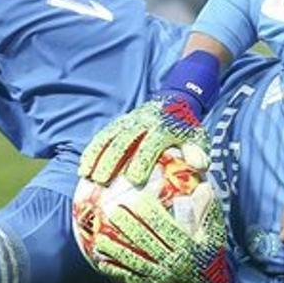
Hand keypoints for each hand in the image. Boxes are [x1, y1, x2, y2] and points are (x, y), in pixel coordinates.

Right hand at [80, 98, 208, 188]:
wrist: (176, 101)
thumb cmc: (187, 129)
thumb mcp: (197, 137)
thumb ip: (197, 151)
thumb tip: (200, 165)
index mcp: (163, 127)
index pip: (151, 143)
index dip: (143, 160)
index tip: (135, 180)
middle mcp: (143, 122)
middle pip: (124, 140)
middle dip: (112, 160)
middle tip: (101, 181)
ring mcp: (129, 121)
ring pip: (109, 137)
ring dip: (96, 155)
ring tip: (86, 175)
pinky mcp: (120, 123)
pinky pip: (103, 135)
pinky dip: (92, 150)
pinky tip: (83, 167)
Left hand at [89, 189, 232, 282]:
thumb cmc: (210, 253)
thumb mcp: (214, 232)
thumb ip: (207, 209)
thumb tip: (203, 186)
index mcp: (186, 248)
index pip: (165, 228)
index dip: (150, 214)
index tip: (136, 199)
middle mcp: (172, 264)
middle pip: (146, 244)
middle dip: (128, 228)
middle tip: (111, 212)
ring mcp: (161, 278)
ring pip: (135, 263)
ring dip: (116, 251)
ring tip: (99, 238)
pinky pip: (132, 280)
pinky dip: (116, 272)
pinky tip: (100, 262)